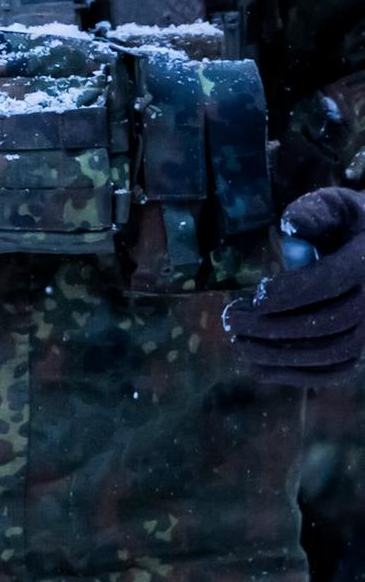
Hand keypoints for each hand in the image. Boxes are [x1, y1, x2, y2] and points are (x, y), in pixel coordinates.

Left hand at [224, 188, 364, 386]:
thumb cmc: (352, 224)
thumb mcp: (339, 206)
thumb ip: (315, 211)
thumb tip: (292, 227)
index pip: (331, 283)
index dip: (292, 293)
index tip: (255, 295)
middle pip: (328, 323)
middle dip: (275, 326)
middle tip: (231, 319)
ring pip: (332, 353)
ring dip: (282, 355)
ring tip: (238, 343)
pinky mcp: (364, 349)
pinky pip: (336, 370)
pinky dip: (298, 375)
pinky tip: (259, 368)